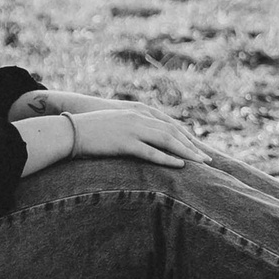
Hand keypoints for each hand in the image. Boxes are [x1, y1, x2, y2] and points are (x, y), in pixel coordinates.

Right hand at [69, 104, 207, 166]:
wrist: (69, 131)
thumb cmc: (89, 130)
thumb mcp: (114, 124)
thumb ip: (130, 128)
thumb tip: (142, 140)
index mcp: (136, 113)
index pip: (167, 125)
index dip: (185, 136)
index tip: (198, 147)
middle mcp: (137, 118)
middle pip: (172, 132)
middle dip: (192, 146)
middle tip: (208, 159)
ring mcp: (131, 130)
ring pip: (166, 141)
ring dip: (186, 152)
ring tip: (201, 163)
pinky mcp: (124, 143)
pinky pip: (151, 153)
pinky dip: (168, 159)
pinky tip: (180, 165)